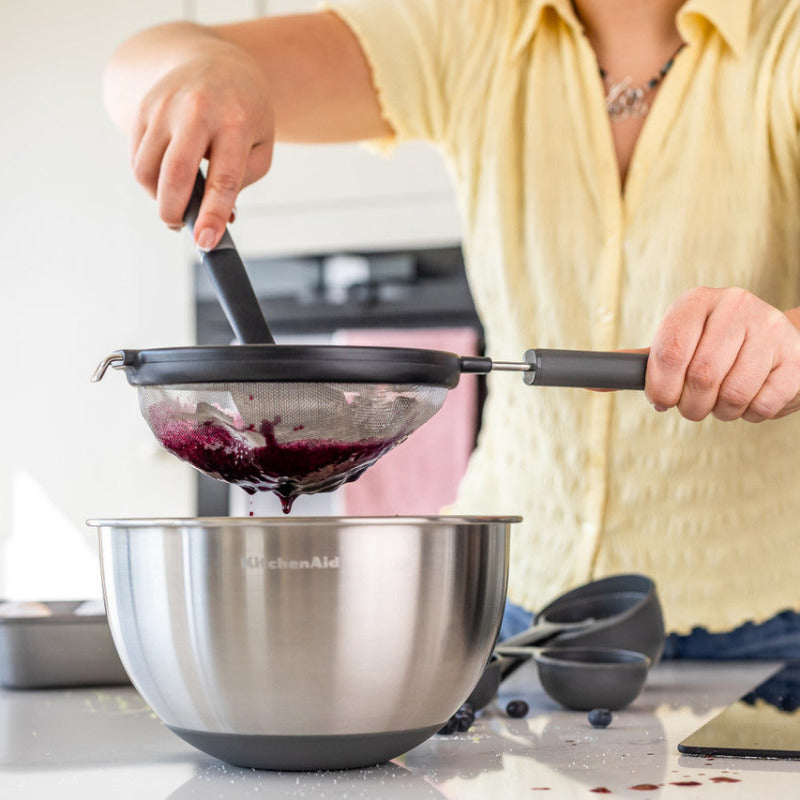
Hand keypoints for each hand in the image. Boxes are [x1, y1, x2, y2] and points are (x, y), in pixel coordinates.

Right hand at [129, 42, 273, 249]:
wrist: (216, 62)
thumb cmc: (244, 112)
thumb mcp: (261, 145)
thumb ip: (242, 182)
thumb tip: (216, 218)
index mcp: (235, 121)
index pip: (223, 178)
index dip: (213, 215)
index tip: (206, 241)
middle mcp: (196, 110)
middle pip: (174, 174)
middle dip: (173, 212)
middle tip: (181, 225)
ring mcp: (164, 107)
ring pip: (146, 170)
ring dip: (158, 197)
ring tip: (177, 198)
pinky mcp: (143, 109)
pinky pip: (136, 159)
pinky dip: (149, 179)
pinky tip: (167, 176)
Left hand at [645, 287, 799, 421]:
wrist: (778, 344)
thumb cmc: (715, 348)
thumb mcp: (678, 345)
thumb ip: (640, 364)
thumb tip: (594, 381)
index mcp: (697, 301)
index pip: (670, 350)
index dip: (661, 386)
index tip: (661, 400)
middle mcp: (735, 305)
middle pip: (700, 376)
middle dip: (690, 405)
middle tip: (692, 406)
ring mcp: (771, 329)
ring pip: (731, 394)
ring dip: (720, 412)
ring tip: (722, 401)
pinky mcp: (797, 359)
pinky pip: (761, 406)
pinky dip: (749, 414)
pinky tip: (750, 398)